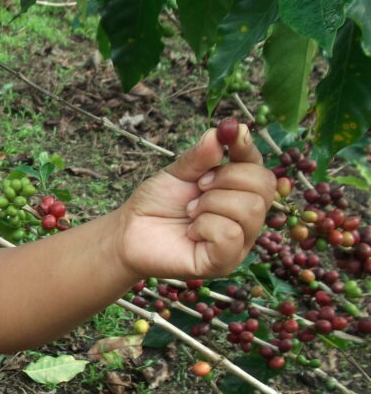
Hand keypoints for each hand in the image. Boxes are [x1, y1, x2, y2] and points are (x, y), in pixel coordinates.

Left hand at [113, 124, 276, 279]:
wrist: (129, 233)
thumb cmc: (156, 204)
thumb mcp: (178, 172)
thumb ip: (202, 155)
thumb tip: (225, 131)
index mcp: (239, 191)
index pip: (260, 166)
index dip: (248, 148)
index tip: (233, 134)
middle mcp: (246, 217)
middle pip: (264, 185)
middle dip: (226, 178)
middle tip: (198, 188)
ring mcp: (240, 241)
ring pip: (250, 209)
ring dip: (211, 204)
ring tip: (190, 212)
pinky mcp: (225, 262)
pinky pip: (231, 234)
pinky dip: (205, 226)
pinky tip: (191, 232)